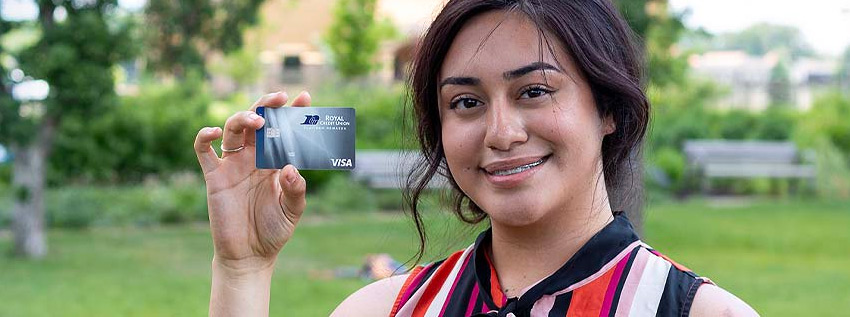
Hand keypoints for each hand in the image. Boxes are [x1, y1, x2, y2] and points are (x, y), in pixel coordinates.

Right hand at [194, 91, 311, 269]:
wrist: (249, 255)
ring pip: (234, 129)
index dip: (293, 112)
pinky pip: (204, 151)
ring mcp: (234, 165)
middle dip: (267, 105)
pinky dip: (204, 137)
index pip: (285, 130)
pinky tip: (215, 132)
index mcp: (276, 161)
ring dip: (243, 118)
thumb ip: (295, 189)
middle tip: (279, 97)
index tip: (305, 97)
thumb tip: (290, 168)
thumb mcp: (292, 211)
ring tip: (258, 120)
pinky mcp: (215, 177)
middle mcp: (254, 157)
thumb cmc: (273, 230)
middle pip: (258, 121)